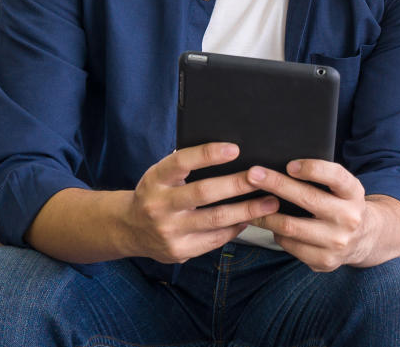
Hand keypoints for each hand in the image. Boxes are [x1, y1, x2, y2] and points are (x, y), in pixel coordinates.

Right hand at [122, 142, 279, 263]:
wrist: (129, 229)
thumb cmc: (156, 192)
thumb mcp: (161, 174)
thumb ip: (186, 165)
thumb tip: (232, 152)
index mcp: (155, 179)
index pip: (181, 162)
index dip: (208, 154)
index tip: (235, 148)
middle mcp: (159, 205)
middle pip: (204, 193)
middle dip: (238, 185)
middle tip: (264, 178)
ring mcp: (168, 231)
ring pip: (215, 220)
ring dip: (247, 210)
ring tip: (271, 203)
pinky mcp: (178, 251)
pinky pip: (214, 239)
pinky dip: (235, 228)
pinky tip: (251, 219)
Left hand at [245, 160, 378, 270]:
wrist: (364, 238)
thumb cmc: (343, 204)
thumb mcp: (343, 188)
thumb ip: (322, 179)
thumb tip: (282, 169)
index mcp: (354, 193)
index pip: (335, 176)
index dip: (313, 168)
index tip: (289, 164)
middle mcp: (349, 218)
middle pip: (307, 199)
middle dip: (276, 184)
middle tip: (253, 175)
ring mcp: (337, 242)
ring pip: (291, 227)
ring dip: (266, 214)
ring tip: (249, 204)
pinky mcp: (324, 261)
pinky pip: (290, 246)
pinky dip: (276, 234)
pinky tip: (270, 225)